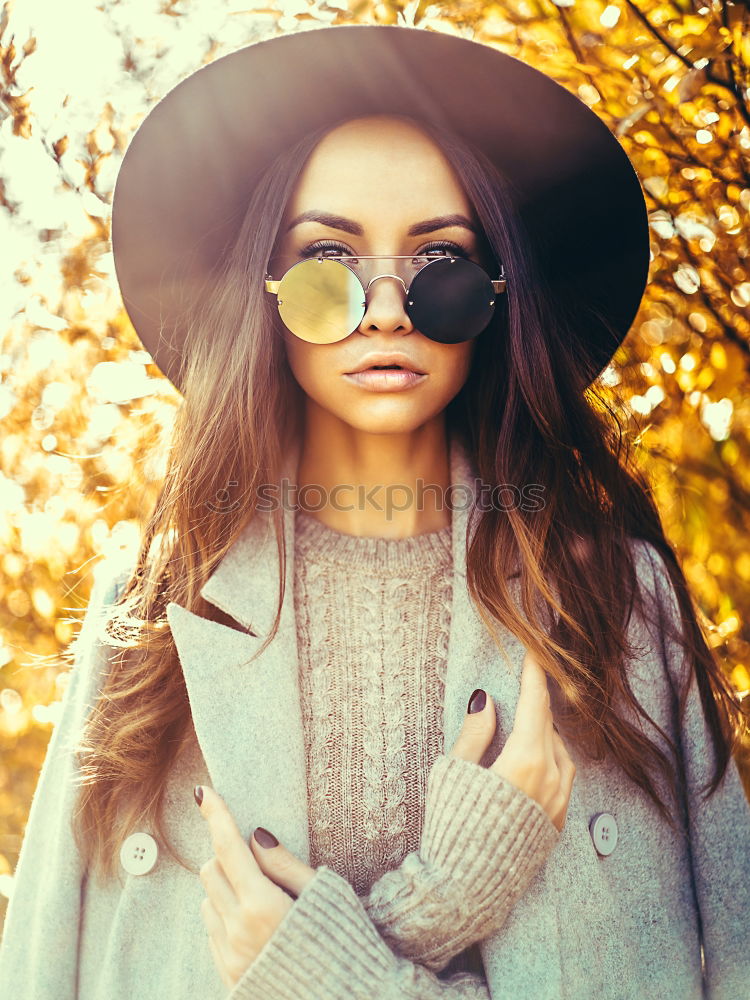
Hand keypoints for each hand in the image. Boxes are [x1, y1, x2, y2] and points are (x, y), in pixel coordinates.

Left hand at [194, 784, 317, 988]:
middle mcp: (239, 932)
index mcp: (263, 906)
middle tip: (258, 861)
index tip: (204, 792)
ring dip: (225, 888)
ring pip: (208, 901)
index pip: (230, 848)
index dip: (217, 816)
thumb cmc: (342, 944)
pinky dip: (226, 916)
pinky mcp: (229, 976)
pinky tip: (257, 925)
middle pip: (211, 871)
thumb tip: (255, 835)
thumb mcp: (322, 895)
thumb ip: (284, 864)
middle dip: (227, 856)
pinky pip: (213, 932)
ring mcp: (231, 958)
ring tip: (262, 898)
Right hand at [450, 650, 575, 832]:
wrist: (466, 888)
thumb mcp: (454, 772)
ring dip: (546, 730)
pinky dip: (553, 757)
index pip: (534, 705)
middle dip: (539, 699)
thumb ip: (474, 733)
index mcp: (524, 759)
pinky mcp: (556, 822)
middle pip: (548, 724)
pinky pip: (564, 777)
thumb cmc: (452, 826)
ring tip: (527, 719)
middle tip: (530, 678)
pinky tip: (537, 756)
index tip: (534, 654)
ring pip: (561, 751)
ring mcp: (557, 802)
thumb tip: (487, 701)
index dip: (533, 676)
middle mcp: (549, 778)